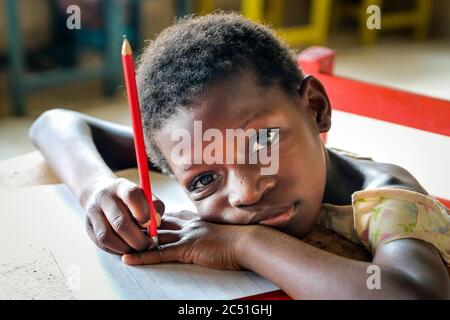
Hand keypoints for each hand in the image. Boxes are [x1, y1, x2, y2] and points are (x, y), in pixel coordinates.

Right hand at [84, 177, 164, 254]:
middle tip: (149, 244)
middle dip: (138, 239)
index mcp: (121, 186)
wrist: (103, 195)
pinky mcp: (88, 227)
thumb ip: (155, 206)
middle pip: (119, 222)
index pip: (131, 195)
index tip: (150, 223)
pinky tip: (127, 247)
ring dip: (126, 247)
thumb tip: (156, 223)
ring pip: (107, 237)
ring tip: (138, 247)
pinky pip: (102, 244)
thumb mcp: (145, 196)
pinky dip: (117, 250)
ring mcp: (93, 212)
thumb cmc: (131, 199)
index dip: (143, 211)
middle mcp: (104, 198)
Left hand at [122, 211, 255, 269]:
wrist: (248, 242)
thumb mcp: (225, 232)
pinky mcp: (187, 249)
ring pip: (156, 237)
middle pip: (160, 223)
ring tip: (119, 242)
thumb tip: (215, 236)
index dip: (159, 217)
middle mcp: (189, 225)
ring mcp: (187, 236)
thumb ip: (215, 232)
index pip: (174, 216)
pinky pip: (159, 253)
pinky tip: (128, 258)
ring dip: (138, 240)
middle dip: (143, 225)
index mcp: (198, 220)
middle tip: (125, 225)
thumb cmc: (241, 240)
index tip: (147, 216)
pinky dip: (142, 256)